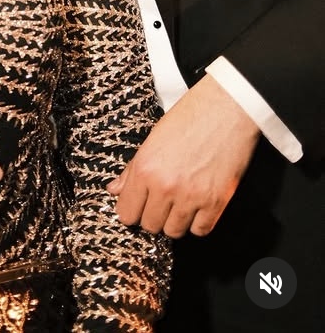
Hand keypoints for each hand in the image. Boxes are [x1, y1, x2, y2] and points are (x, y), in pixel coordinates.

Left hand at [106, 74, 259, 236]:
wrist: (226, 109)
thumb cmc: (190, 117)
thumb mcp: (153, 138)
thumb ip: (132, 169)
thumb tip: (115, 189)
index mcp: (145, 168)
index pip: (126, 212)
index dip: (131, 210)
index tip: (137, 206)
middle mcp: (165, 186)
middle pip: (149, 225)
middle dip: (152, 215)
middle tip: (160, 201)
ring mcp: (191, 197)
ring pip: (173, 231)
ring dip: (174, 220)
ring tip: (179, 202)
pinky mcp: (215, 203)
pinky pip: (200, 230)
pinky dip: (197, 222)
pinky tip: (197, 206)